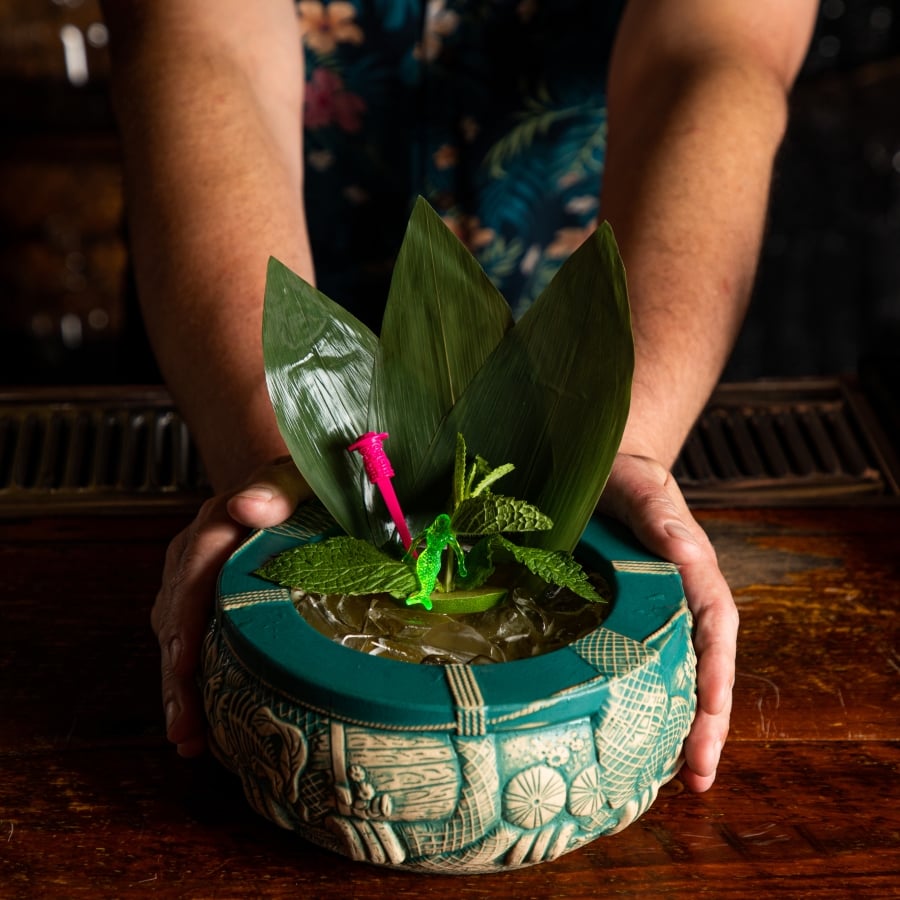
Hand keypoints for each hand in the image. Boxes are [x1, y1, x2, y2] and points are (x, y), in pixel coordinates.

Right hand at [151, 457, 308, 756]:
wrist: (291, 486)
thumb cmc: (299, 484)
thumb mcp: (295, 476)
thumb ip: (275, 486)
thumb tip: (247, 505)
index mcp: (216, 524)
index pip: (191, 570)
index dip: (185, 618)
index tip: (183, 662)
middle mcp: (196, 556)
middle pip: (176, 617)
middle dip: (177, 674)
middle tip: (185, 726)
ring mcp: (196, 582)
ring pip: (178, 640)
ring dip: (182, 690)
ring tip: (191, 739)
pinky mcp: (207, 605)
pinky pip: (194, 646)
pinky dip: (197, 685)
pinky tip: (206, 729)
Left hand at [597, 453, 737, 791]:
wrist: (603, 468)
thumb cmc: (622, 476)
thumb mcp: (638, 486)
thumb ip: (660, 515)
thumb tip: (689, 552)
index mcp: (691, 567)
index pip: (714, 624)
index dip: (715, 670)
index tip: (711, 711)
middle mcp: (684, 596)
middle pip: (707, 664)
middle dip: (708, 720)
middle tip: (700, 774)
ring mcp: (663, 612)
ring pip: (684, 674)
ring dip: (688, 725)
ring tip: (685, 778)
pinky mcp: (637, 621)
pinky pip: (653, 666)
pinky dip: (656, 705)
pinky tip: (647, 741)